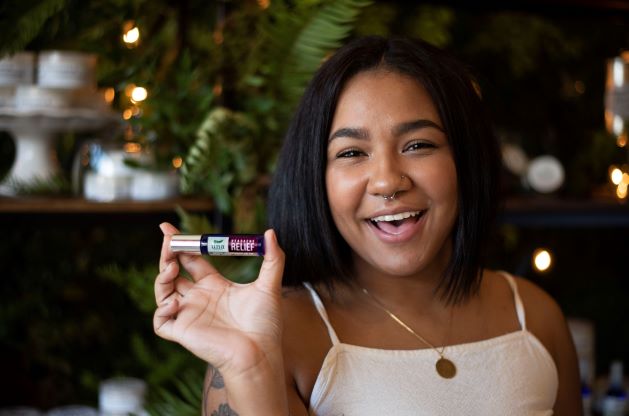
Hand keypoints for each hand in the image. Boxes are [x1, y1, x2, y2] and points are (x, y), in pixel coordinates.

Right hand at [153, 223, 284, 379]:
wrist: (261, 353)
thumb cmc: (265, 324)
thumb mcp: (270, 285)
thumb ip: (273, 258)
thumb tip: (270, 232)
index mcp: (215, 286)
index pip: (192, 259)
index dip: (182, 244)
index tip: (172, 228)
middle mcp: (199, 298)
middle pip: (173, 271)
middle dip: (167, 254)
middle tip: (168, 239)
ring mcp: (189, 314)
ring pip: (162, 291)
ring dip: (161, 277)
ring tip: (171, 267)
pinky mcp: (182, 332)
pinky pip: (160, 320)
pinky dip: (162, 309)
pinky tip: (177, 301)